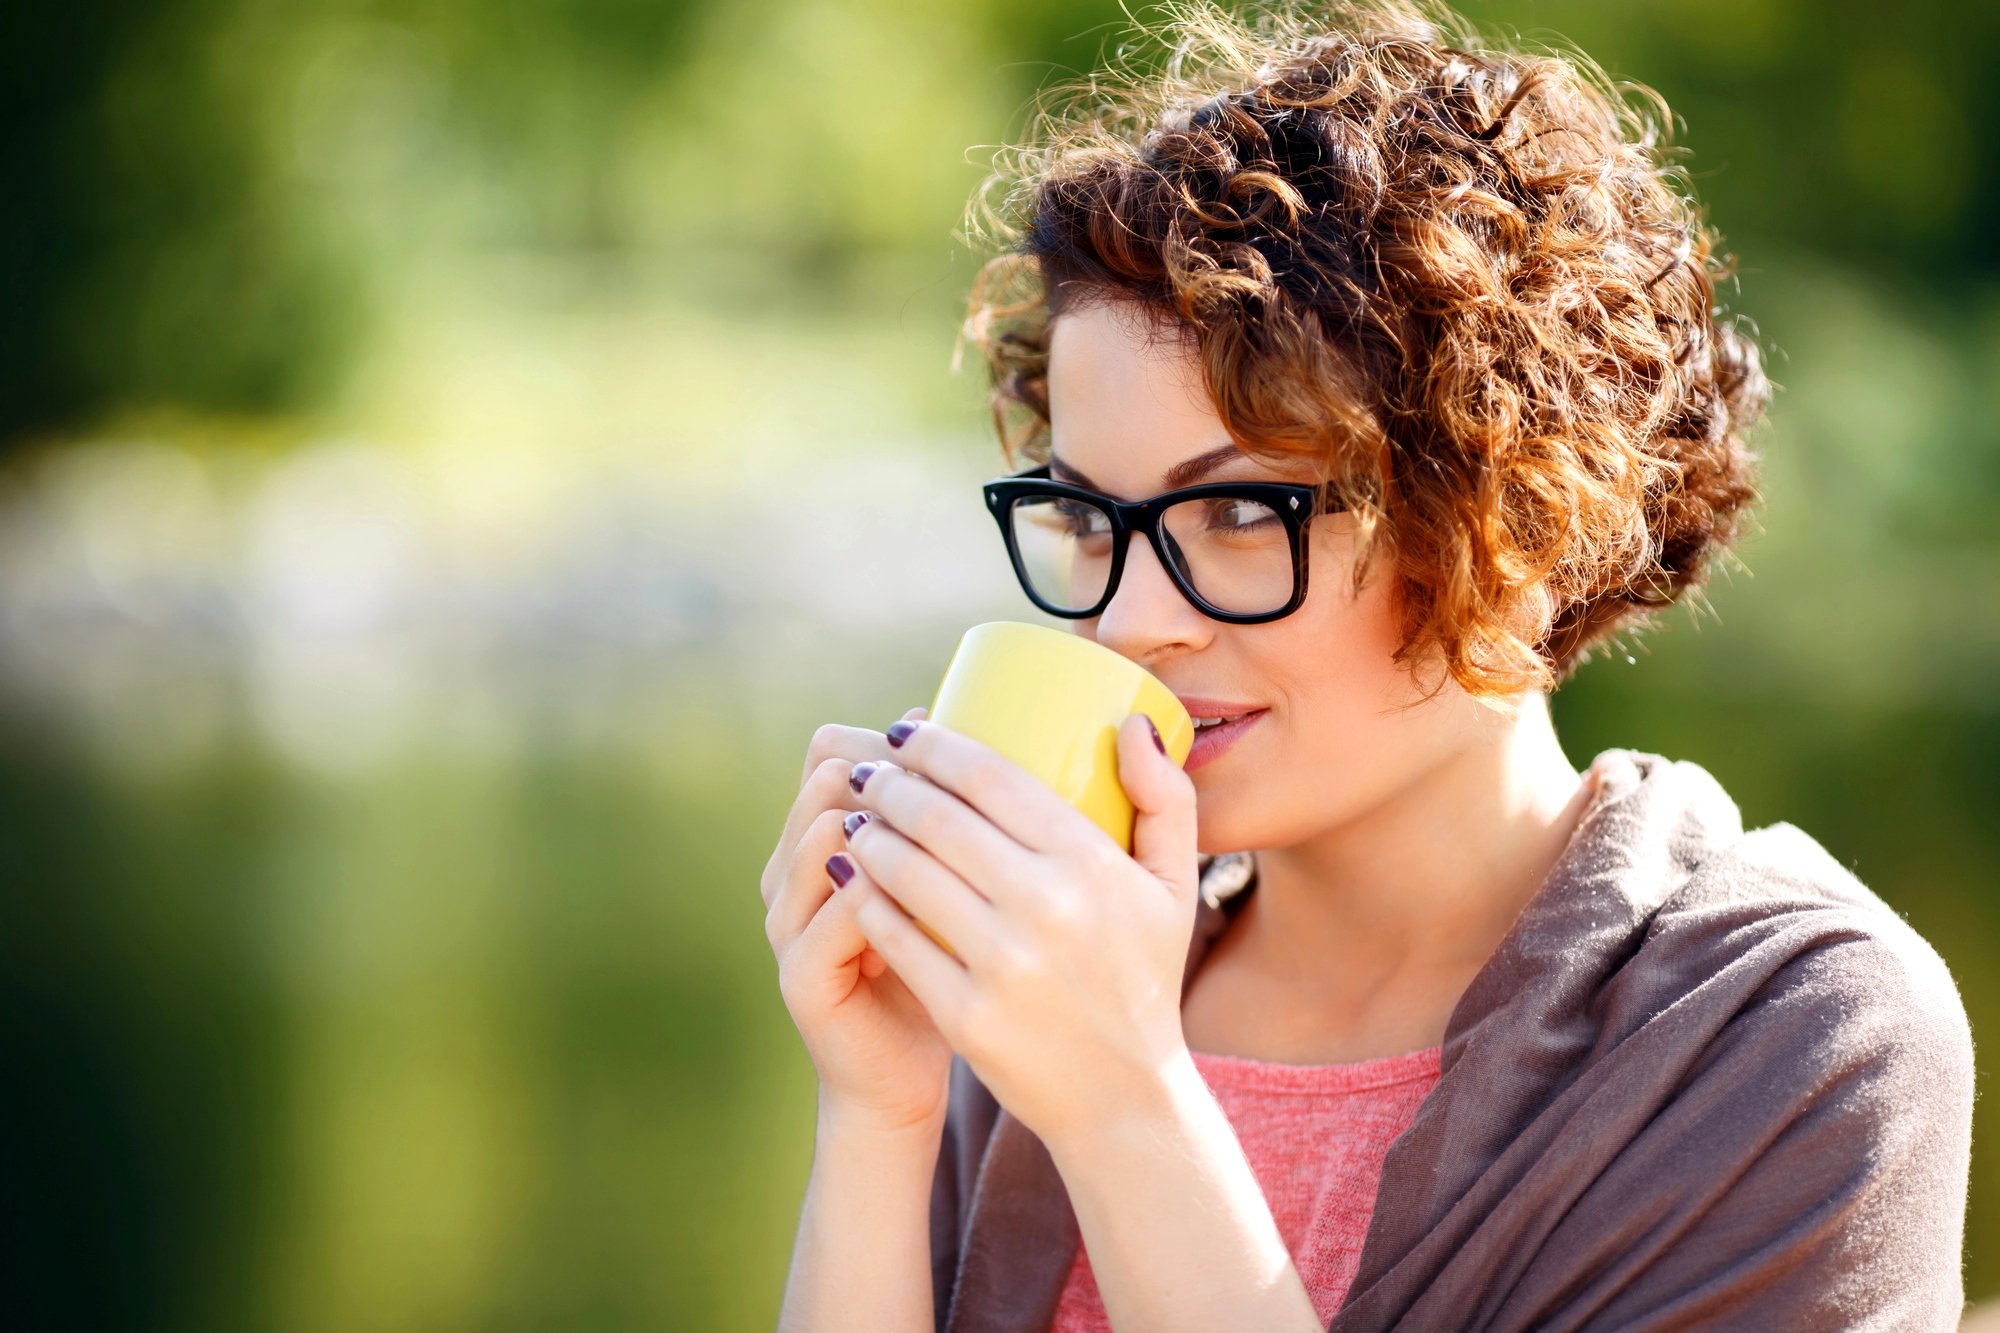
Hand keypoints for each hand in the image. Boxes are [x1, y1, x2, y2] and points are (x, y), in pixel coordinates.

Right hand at [762, 711, 951, 1133]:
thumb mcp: (951, 886)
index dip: (891, 737)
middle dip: (896, 775)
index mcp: (817, 839)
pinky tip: (949, 904)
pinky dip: (893, 897)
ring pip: (824, 834)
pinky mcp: (801, 975)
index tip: (957, 745)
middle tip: (967, 794)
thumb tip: (994, 743)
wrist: (902, 1081)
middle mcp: (788, 872)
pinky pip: (841, 913)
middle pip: (823, 779)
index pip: (831, 749)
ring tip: (961, 842)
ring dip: (895, 828)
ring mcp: (786, 923)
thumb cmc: (941, 973)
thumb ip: (955, 824)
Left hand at [838, 715, 1199, 1145]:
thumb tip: (1131, 721)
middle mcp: (1047, 908)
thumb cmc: (1145, 978)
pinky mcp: (964, 1014)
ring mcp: (1002, 964)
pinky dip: (864, 899)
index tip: (906, 732)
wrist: (1124, 1098)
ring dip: (869, 834)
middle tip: (869, 772)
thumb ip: (1167, 798)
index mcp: (1094, 865)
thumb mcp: (1174, 888)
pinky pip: (894, 936)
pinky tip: (851, 877)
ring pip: (907, 872)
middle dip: (890, 784)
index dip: (936, 745)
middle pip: (939, 818)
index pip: (993, 779)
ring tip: (857, 819)